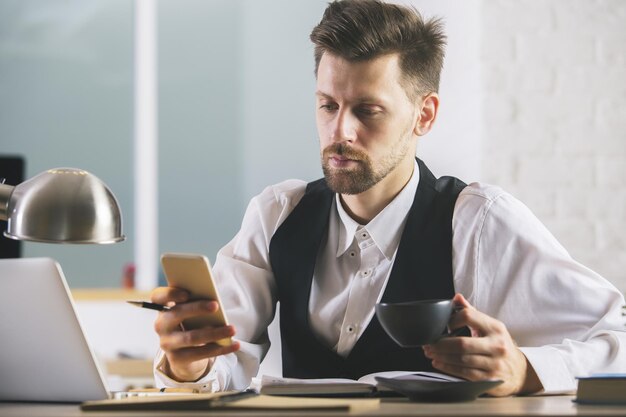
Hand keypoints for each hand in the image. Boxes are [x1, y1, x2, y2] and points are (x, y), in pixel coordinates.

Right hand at [151, 286, 239, 381]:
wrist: (184, 355)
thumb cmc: (191, 324)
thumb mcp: (191, 313)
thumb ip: (197, 304)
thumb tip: (215, 304)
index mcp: (163, 308)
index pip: (157, 297)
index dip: (169, 294)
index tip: (186, 293)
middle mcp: (161, 325)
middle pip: (176, 314)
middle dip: (197, 308)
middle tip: (216, 305)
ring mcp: (167, 343)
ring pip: (191, 337)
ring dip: (214, 333)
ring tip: (232, 329)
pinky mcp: (177, 359)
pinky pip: (201, 354)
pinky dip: (220, 349)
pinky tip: (235, 345)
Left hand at [422, 293, 541, 395]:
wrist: (519, 371)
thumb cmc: (499, 345)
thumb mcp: (490, 326)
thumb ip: (472, 313)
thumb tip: (457, 298)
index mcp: (495, 327)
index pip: (468, 316)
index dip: (452, 320)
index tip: (443, 325)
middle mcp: (497, 345)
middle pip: (462, 343)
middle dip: (441, 344)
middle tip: (428, 343)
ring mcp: (494, 363)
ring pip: (461, 359)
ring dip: (441, 356)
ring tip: (430, 353)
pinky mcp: (489, 379)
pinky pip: (464, 373)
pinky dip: (448, 368)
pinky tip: (439, 363)